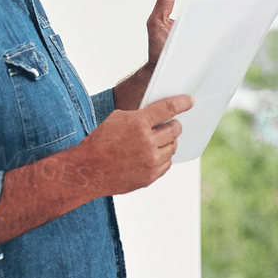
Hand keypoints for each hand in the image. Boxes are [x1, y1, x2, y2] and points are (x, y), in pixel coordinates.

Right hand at [68, 94, 192, 194]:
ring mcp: (150, 160)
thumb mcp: (117, 119)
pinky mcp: (150, 176)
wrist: (88, 170)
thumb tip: (160, 115)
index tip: (189, 101)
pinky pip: (167, 163)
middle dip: (174, 125)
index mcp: (138, 123)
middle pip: (175, 129)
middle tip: (171, 124)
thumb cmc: (100, 142)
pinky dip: (163, 157)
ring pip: (173, 147)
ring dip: (168, 142)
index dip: (182, 103)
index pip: (168, 108)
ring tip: (159, 140)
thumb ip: (140, 116)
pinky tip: (154, 154)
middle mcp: (147, 142)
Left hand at [143, 0, 262, 67]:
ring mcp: (219, 40)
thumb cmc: (159, 49)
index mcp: (201, 12)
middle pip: (236, 6)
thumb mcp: (157, 21)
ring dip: (254, 17)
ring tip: (266, 7)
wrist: (162, 75)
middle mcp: (213, 24)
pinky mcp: (221, 56)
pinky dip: (247, 40)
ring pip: (239, 25)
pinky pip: (237, 46)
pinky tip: (255, 35)